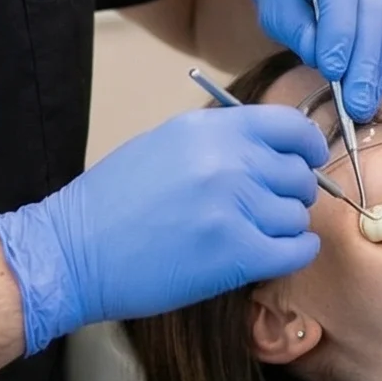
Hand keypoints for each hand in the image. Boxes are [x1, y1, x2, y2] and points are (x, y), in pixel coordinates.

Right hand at [0, 105, 324, 355]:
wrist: (74, 251)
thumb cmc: (112, 200)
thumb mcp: (165, 144)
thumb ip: (218, 140)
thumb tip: (269, 150)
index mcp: (210, 129)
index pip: (290, 125)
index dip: (307, 145)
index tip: (306, 160)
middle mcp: (228, 161)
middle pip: (298, 174)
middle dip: (292, 191)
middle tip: (272, 206)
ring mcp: (234, 208)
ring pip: (297, 215)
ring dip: (286, 226)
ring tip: (259, 233)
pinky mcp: (236, 255)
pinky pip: (295, 252)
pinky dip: (295, 254)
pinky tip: (276, 254)